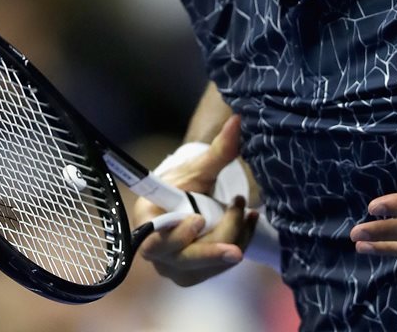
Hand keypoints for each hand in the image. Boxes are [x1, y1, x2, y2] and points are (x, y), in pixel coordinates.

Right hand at [133, 114, 258, 285]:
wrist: (189, 203)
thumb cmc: (186, 184)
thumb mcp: (200, 168)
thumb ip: (218, 150)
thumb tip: (237, 120)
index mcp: (146, 224)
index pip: (156, 239)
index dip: (176, 234)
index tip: (198, 220)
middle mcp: (157, 253)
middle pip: (188, 256)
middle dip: (219, 240)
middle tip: (244, 213)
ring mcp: (175, 269)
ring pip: (209, 263)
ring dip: (235, 235)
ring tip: (246, 208)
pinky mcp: (195, 275)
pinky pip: (221, 266)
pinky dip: (240, 242)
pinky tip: (250, 221)